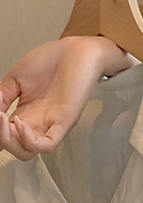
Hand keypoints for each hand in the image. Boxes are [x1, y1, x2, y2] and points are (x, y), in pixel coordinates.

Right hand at [0, 36, 134, 160]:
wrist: (76, 50)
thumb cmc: (51, 61)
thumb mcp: (15, 80)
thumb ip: (2, 99)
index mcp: (25, 114)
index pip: (5, 136)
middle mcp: (37, 122)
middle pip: (14, 148)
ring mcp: (51, 123)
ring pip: (27, 152)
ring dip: (9, 140)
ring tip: (4, 117)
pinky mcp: (65, 121)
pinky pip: (47, 145)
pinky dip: (30, 140)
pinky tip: (20, 123)